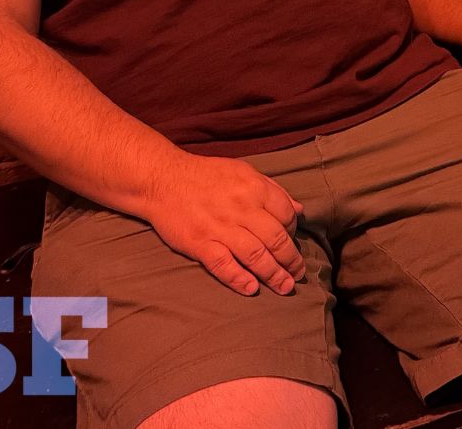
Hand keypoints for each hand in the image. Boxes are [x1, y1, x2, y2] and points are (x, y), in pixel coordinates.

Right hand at [139, 153, 305, 296]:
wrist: (162, 179)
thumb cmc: (205, 175)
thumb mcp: (243, 172)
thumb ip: (272, 190)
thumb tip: (299, 210)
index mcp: (254, 188)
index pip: (286, 215)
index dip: (293, 232)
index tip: (291, 242)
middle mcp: (241, 208)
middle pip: (276, 239)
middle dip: (291, 260)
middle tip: (297, 274)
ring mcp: (220, 227)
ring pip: (255, 255)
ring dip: (273, 274)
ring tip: (284, 287)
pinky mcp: (199, 243)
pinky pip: (223, 265)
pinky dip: (239, 278)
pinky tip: (252, 289)